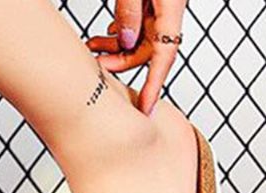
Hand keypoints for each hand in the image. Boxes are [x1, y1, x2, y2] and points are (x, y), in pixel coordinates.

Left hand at [86, 0, 187, 114]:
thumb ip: (129, 10)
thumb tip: (126, 38)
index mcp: (172, 9)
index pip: (164, 56)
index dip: (153, 86)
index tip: (145, 109)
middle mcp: (169, 12)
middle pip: (148, 51)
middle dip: (121, 61)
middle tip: (98, 64)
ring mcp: (161, 8)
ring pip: (140, 39)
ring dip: (116, 46)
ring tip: (93, 45)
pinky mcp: (153, 2)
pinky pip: (138, 24)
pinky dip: (122, 32)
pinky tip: (108, 32)